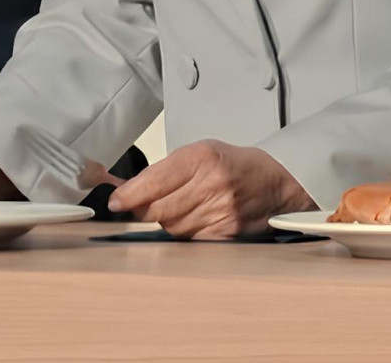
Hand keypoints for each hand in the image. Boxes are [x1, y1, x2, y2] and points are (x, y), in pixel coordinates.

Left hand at [104, 140, 314, 238]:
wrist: (275, 181)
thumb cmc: (234, 165)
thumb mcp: (199, 151)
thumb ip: (163, 169)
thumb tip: (126, 189)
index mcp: (202, 157)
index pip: (153, 181)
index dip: (129, 195)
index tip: (116, 201)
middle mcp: (211, 184)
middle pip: (158, 208)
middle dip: (143, 209)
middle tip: (139, 206)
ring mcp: (220, 210)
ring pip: (171, 226)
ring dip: (166, 220)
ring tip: (180, 206)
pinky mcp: (226, 232)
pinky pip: (189, 238)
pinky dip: (184, 231)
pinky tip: (193, 218)